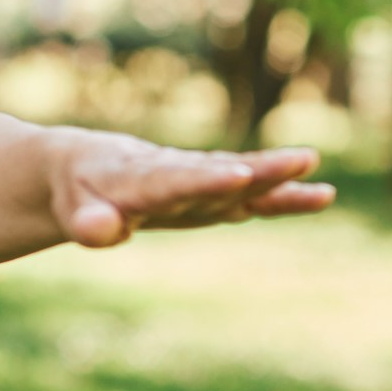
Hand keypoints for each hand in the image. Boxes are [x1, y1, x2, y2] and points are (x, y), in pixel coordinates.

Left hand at [55, 133, 334, 246]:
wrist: (83, 167)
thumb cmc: (78, 194)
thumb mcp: (72, 213)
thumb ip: (89, 224)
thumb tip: (100, 231)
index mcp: (137, 179)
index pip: (173, 182)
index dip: (202, 180)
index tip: (235, 175)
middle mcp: (175, 175)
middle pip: (220, 172)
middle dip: (258, 169)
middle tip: (301, 159)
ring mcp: (197, 182)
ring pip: (241, 179)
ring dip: (276, 177)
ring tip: (318, 173)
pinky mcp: (211, 192)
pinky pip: (249, 195)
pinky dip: (279, 196)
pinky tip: (319, 196)